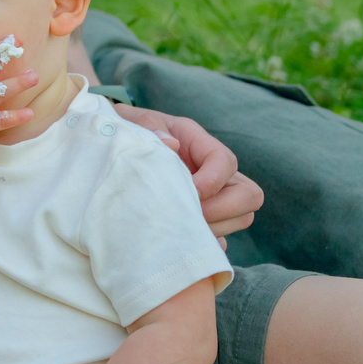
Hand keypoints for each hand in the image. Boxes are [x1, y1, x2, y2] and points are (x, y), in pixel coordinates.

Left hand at [110, 104, 261, 240]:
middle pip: (249, 195)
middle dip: (222, 209)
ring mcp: (214, 196)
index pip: (226, 162)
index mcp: (198, 143)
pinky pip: (222, 238)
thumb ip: (149, 127)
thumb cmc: (125, 133)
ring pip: (241, 217)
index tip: (188, 191)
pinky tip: (179, 240)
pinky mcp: (205, 218)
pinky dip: (205, 242)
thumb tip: (171, 145)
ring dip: (214, 227)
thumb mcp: (133, 121)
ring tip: (178, 226)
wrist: (113, 150)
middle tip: (186, 214)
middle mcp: (214, 171)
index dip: (212, 180)